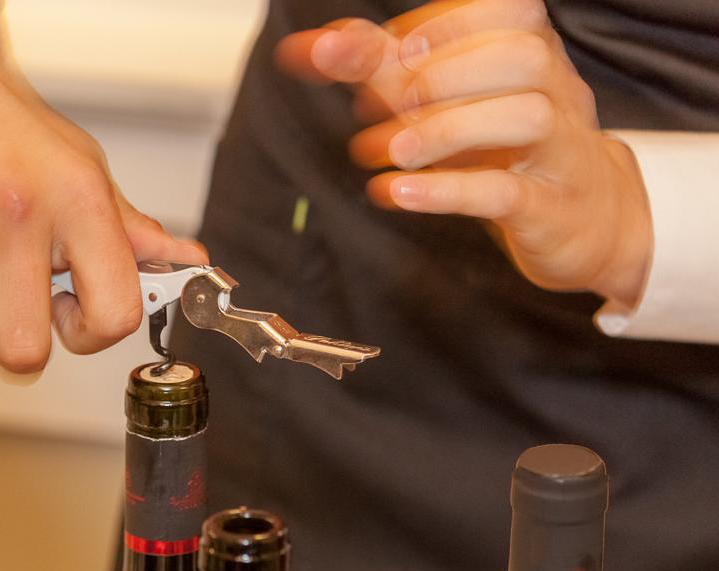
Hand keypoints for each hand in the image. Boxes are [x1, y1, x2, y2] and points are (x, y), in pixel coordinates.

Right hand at [0, 5, 204, 388]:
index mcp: (76, 201)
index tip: (72, 320)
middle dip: (25, 361)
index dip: (94, 336)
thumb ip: (132, 231)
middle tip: (19, 335)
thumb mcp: (86, 170)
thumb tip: (187, 263)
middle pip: (26, 349)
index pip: (113, 314)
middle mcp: (14, 213)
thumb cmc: (8, 126)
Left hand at [276, 0, 651, 307]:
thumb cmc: (506, 154)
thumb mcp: (448, 105)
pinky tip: (395, 193)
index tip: (384, 59)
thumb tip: (313, 48)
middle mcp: (558, 91)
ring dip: (444, 129)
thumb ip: (383, 72)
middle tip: (373, 109)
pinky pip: (506, 192)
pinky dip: (447, 190)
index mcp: (536, 53)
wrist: (583, 224)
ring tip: (389, 152)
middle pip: (519, 55)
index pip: (503, 10)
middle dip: (438, 75)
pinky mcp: (548, 209)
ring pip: (523, 116)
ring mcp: (560, 150)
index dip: (437, 27)